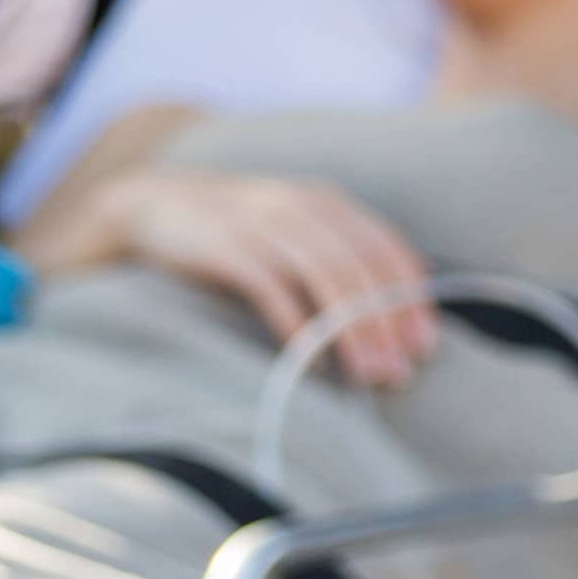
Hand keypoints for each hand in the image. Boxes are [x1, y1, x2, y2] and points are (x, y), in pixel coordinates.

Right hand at [71, 166, 440, 386]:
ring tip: (368, 375)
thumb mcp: (293, 230)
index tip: (425, 346)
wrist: (152, 205)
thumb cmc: (234, 232)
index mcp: (326, 203)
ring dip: (353, 331)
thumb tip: (400, 303)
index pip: (387, 250)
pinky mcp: (229, 248)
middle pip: (362, 267)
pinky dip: (296, 326)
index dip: (411, 299)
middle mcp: (302, 208)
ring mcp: (265, 224)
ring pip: (327, 277)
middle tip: (400, 373)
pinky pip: (273, 288)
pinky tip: (309, 361)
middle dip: (388, 324)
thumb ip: (338, 256)